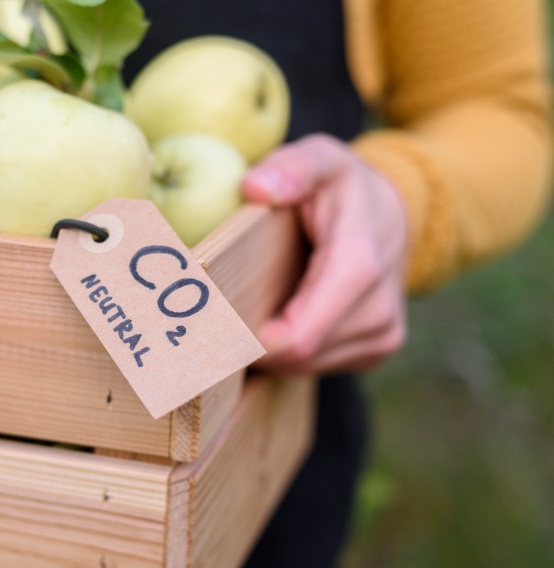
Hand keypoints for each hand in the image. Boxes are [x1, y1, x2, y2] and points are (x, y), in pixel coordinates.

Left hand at [242, 134, 408, 373]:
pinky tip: (283, 316)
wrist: (394, 211)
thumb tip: (255, 188)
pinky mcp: (378, 348)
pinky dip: (291, 351)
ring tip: (255, 305)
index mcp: (358, 267)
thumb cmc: (343, 186)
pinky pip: (319, 367)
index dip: (250, 341)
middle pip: (295, 357)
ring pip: (304, 368)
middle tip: (219, 312)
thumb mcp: (320, 159)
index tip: (213, 323)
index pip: (298, 338)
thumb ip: (290, 169)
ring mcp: (382, 335)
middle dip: (252, 341)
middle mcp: (378, 311)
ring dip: (271, 348)